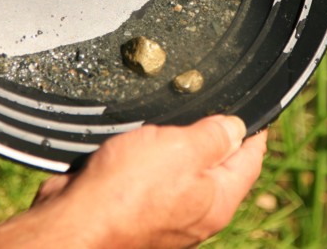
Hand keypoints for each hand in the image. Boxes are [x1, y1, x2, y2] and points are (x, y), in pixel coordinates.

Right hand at [0, 116, 266, 248]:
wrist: (74, 223)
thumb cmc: (127, 191)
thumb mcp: (182, 149)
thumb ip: (214, 136)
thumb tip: (237, 127)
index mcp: (217, 200)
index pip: (250, 158)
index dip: (252, 129)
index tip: (250, 107)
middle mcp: (196, 212)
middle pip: (216, 163)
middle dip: (210, 133)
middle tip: (201, 103)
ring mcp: (165, 213)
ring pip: (179, 168)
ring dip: (173, 144)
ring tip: (164, 121)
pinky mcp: (135, 209)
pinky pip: (149, 176)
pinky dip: (146, 158)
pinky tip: (136, 143)